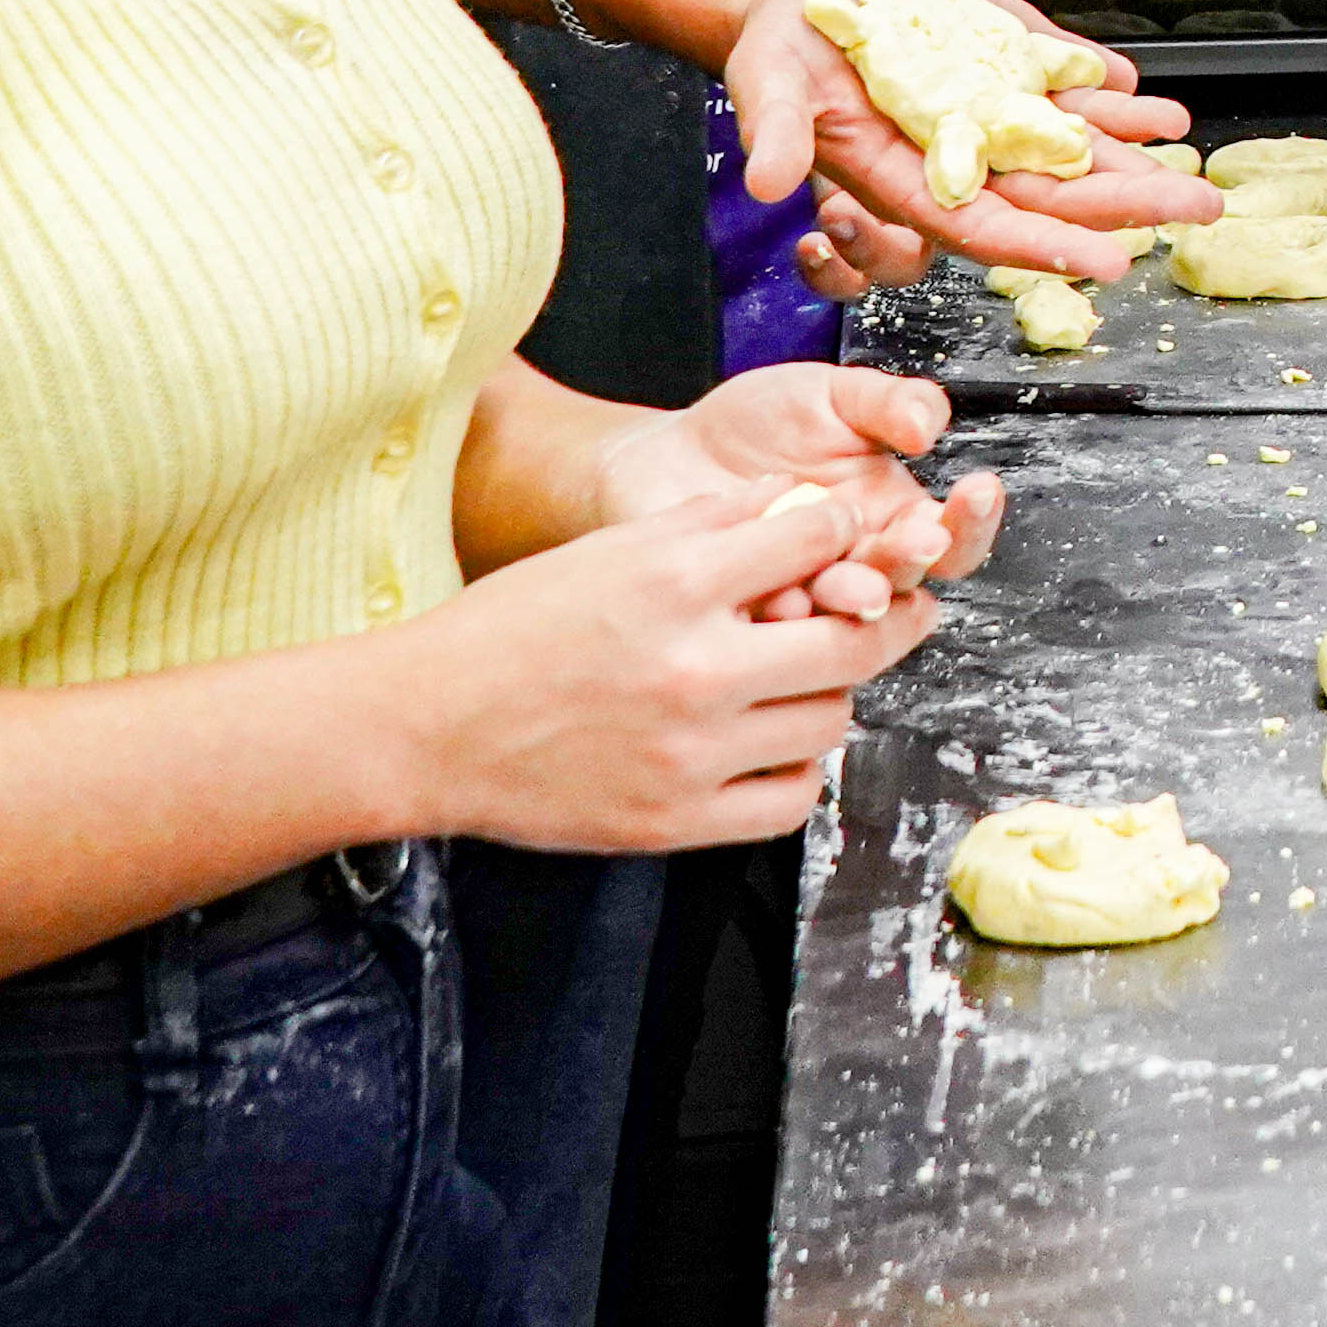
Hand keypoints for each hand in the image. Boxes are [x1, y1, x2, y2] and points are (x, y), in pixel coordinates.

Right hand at [388, 479, 944, 856]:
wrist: (428, 726)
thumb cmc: (512, 629)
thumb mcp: (610, 548)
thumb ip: (712, 522)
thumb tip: (797, 505)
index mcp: (677, 585)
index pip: (820, 541)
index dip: (842, 533)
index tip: (846, 541)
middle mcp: (695, 670)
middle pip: (853, 640)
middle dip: (887, 619)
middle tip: (899, 613)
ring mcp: (690, 755)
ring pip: (830, 721)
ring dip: (832, 696)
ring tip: (807, 680)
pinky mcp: (676, 821)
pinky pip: (791, 801)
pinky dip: (797, 771)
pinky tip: (773, 745)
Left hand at [601, 357, 1008, 615]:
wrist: (663, 454)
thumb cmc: (753, 425)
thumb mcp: (829, 396)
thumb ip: (886, 403)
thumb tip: (932, 422)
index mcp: (891, 515)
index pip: (952, 535)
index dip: (973, 520)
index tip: (977, 490)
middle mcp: (858, 563)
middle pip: (908, 583)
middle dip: (912, 561)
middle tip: (913, 539)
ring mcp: (808, 594)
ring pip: (850, 618)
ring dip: (854, 596)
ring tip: (840, 575)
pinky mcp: (755, 616)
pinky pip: (780, 628)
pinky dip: (782, 607)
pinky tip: (772, 589)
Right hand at [721, 0, 1211, 282]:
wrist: (803, 2)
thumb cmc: (778, 55)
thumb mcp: (767, 88)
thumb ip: (778, 136)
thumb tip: (766, 183)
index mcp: (907, 183)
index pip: (988, 229)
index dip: (1047, 247)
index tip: (1111, 260)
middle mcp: (958, 161)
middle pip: (1052, 195)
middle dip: (1126, 204)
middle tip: (1199, 207)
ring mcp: (986, 118)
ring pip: (1069, 148)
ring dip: (1132, 153)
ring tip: (1193, 152)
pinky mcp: (998, 74)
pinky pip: (1062, 93)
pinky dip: (1107, 96)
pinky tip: (1150, 101)